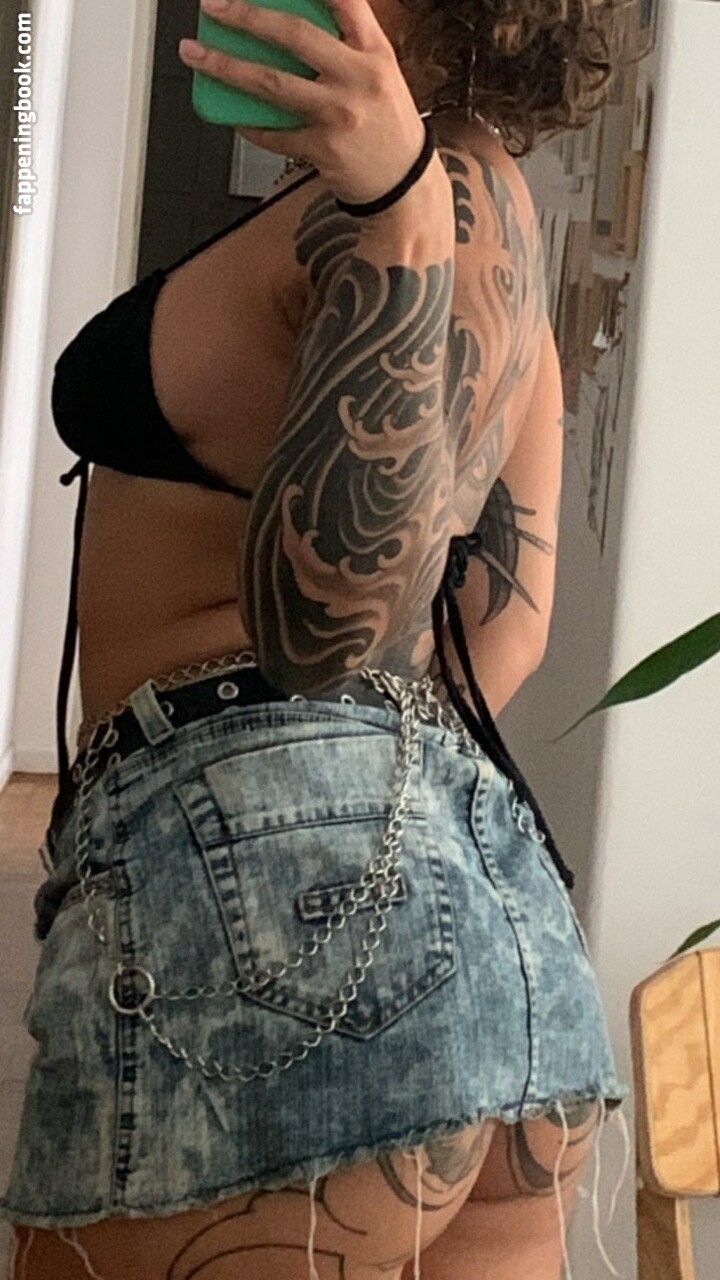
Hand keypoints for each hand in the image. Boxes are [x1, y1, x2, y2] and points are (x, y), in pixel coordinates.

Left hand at [179, 0, 427, 204]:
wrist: (406, 185)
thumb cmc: (387, 124)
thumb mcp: (380, 74)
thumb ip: (345, 46)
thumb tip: (284, 27)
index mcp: (375, 52)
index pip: (345, 0)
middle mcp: (358, 78)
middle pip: (294, 35)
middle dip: (246, 16)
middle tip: (213, 7)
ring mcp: (339, 115)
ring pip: (272, 83)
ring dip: (226, 67)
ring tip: (197, 55)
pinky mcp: (323, 150)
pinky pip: (273, 133)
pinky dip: (248, 124)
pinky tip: (232, 115)